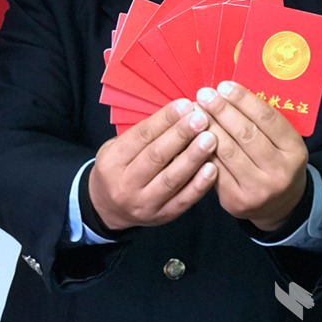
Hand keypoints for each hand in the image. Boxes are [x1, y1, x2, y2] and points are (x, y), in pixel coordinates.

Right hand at [88, 99, 217, 230]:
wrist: (108, 208)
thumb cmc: (120, 167)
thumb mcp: (118, 146)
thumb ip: (145, 132)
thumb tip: (180, 111)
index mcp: (112, 160)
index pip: (142, 135)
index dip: (165, 119)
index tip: (186, 104)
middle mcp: (125, 184)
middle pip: (156, 156)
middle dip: (181, 135)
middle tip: (201, 118)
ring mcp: (144, 204)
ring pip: (171, 179)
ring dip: (193, 157)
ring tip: (211, 138)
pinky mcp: (162, 217)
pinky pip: (183, 200)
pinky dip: (199, 185)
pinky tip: (213, 168)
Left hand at [196, 81, 307, 231]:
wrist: (280, 206)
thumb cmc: (277, 161)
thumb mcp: (283, 141)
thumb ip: (263, 120)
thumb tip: (229, 92)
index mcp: (294, 150)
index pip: (267, 118)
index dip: (243, 99)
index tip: (224, 86)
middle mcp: (279, 171)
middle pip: (246, 133)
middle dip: (221, 110)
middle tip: (204, 94)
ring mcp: (258, 189)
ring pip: (228, 151)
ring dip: (208, 127)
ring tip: (195, 110)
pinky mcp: (237, 201)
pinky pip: (215, 169)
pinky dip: (202, 149)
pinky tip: (194, 134)